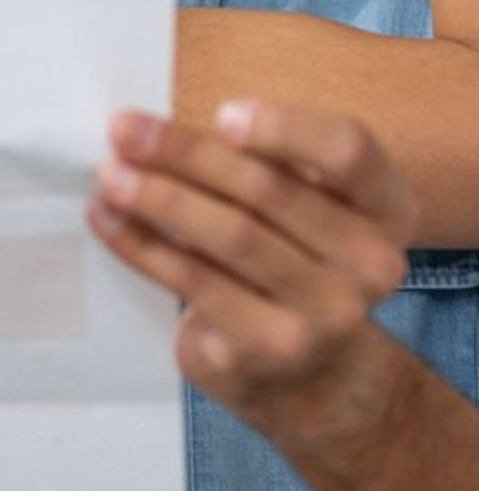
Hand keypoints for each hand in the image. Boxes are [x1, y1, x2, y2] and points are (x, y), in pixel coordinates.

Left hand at [89, 100, 417, 453]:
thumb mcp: (302, 211)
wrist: (312, 377)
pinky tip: (106, 219)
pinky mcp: (269, 348)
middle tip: (123, 131)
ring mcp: (326, 314)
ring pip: (230, 237)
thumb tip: (153, 133)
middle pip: (268, 190)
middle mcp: (370, 263)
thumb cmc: (290, 263)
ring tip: (108, 175)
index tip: (221, 114)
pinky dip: (141, 245)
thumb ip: (258, 167)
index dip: (285, 128)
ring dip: (156, 198)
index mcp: (384, 208)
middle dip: (185, 154)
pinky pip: (193, 282)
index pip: (348, 152)